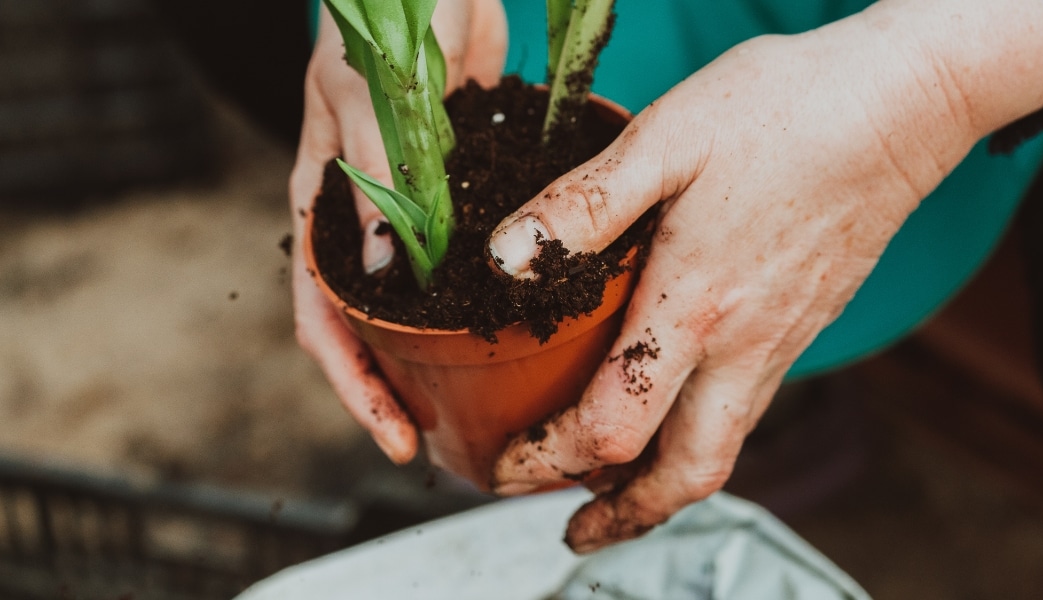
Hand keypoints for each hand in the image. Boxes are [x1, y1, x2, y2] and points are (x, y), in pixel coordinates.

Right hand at [289, 0, 506, 463]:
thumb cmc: (382, 15)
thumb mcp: (372, 98)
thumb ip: (379, 180)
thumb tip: (386, 273)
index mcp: (322, 206)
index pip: (323, 320)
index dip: (354, 386)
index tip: (394, 437)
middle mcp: (364, 218)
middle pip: (373, 326)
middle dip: (401, 386)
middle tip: (450, 435)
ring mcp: (412, 207)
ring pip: (422, 300)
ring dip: (444, 350)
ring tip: (489, 396)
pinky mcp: (458, 185)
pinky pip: (466, 254)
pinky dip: (484, 290)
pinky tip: (524, 317)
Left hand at [487, 0, 1042, 551]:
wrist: (900, 105)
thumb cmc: (786, 111)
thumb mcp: (666, 140)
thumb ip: (583, 207)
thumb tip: (505, 260)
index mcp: (696, 307)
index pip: (613, 427)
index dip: (548, 462)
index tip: (506, 468)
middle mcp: (744, 345)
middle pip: (686, 475)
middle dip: (623, 517)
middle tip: (575, 531)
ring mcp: (782, 342)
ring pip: (721, 449)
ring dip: (661, 485)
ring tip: (613, 488)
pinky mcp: (803, 325)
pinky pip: (747, 408)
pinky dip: (699, 434)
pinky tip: (674, 404)